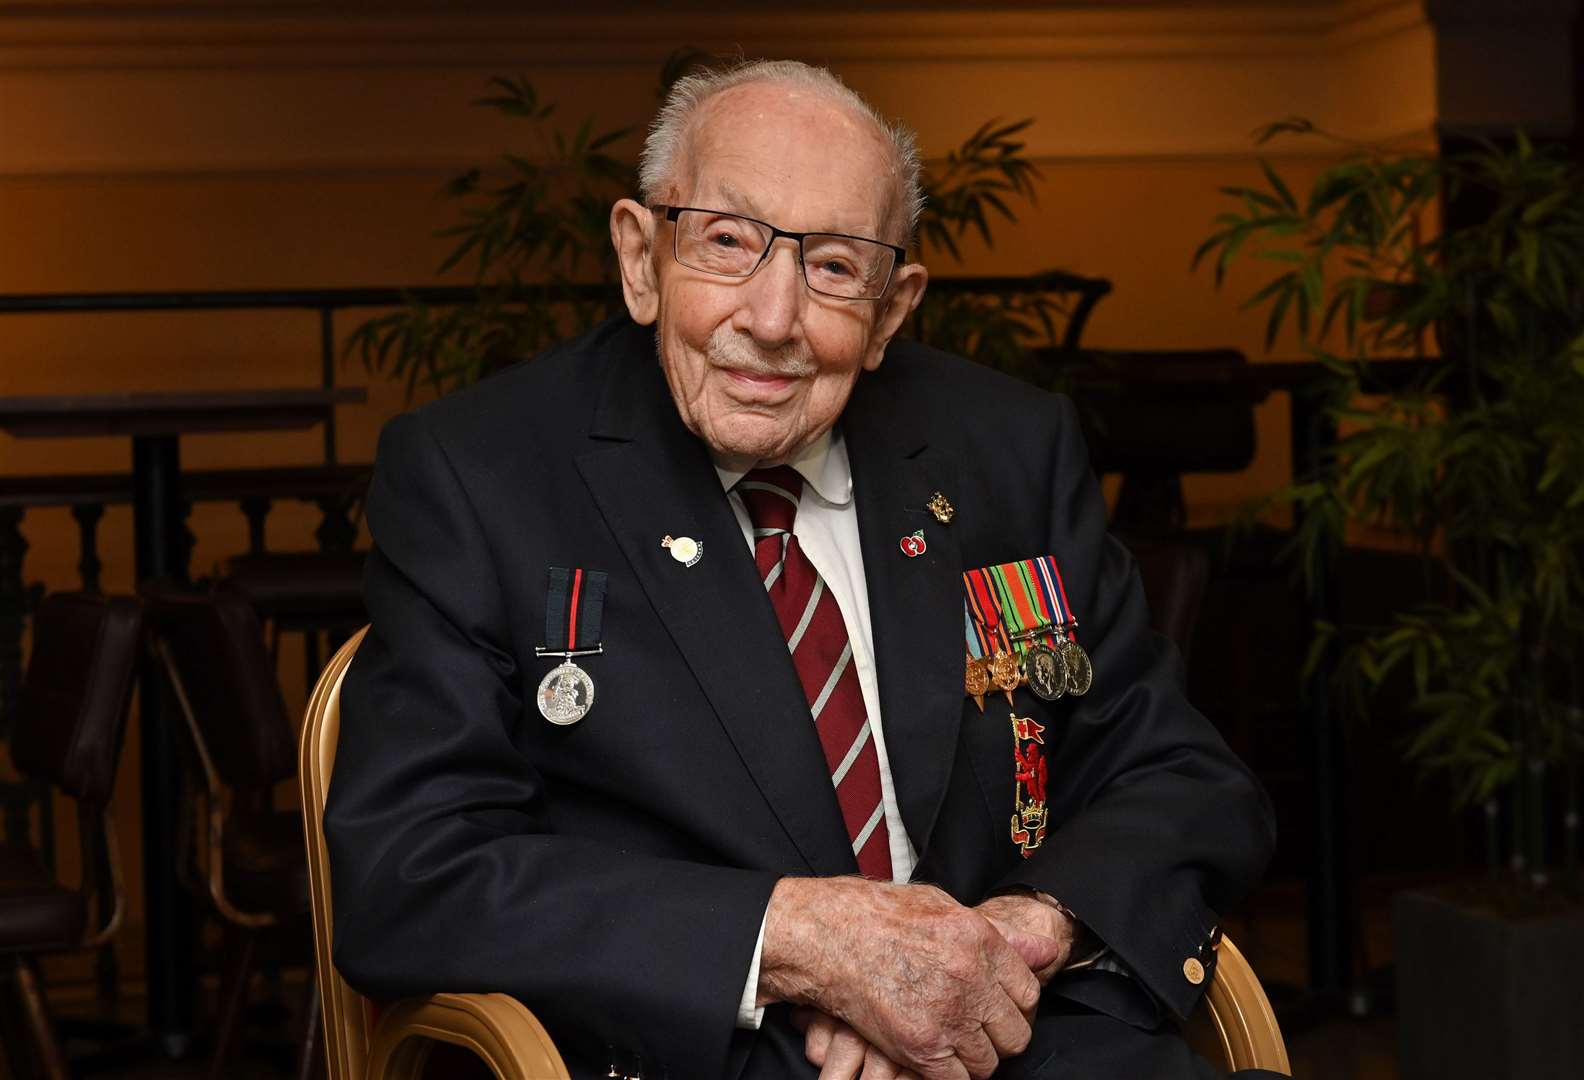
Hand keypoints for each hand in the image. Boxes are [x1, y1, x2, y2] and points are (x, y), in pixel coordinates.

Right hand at [759, 877, 1062, 1079]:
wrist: (826, 936)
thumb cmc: (878, 916)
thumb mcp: (943, 907)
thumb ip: (999, 934)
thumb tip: (1047, 952)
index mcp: (980, 941)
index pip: (1028, 992)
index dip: (1014, 1003)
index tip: (998, 1005)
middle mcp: (970, 979)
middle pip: (1014, 1033)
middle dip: (999, 1034)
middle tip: (977, 1027)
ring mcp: (946, 1016)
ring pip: (988, 1063)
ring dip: (974, 1056)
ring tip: (952, 1040)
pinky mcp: (920, 1046)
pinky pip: (956, 1079)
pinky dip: (948, 1073)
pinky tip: (933, 1052)